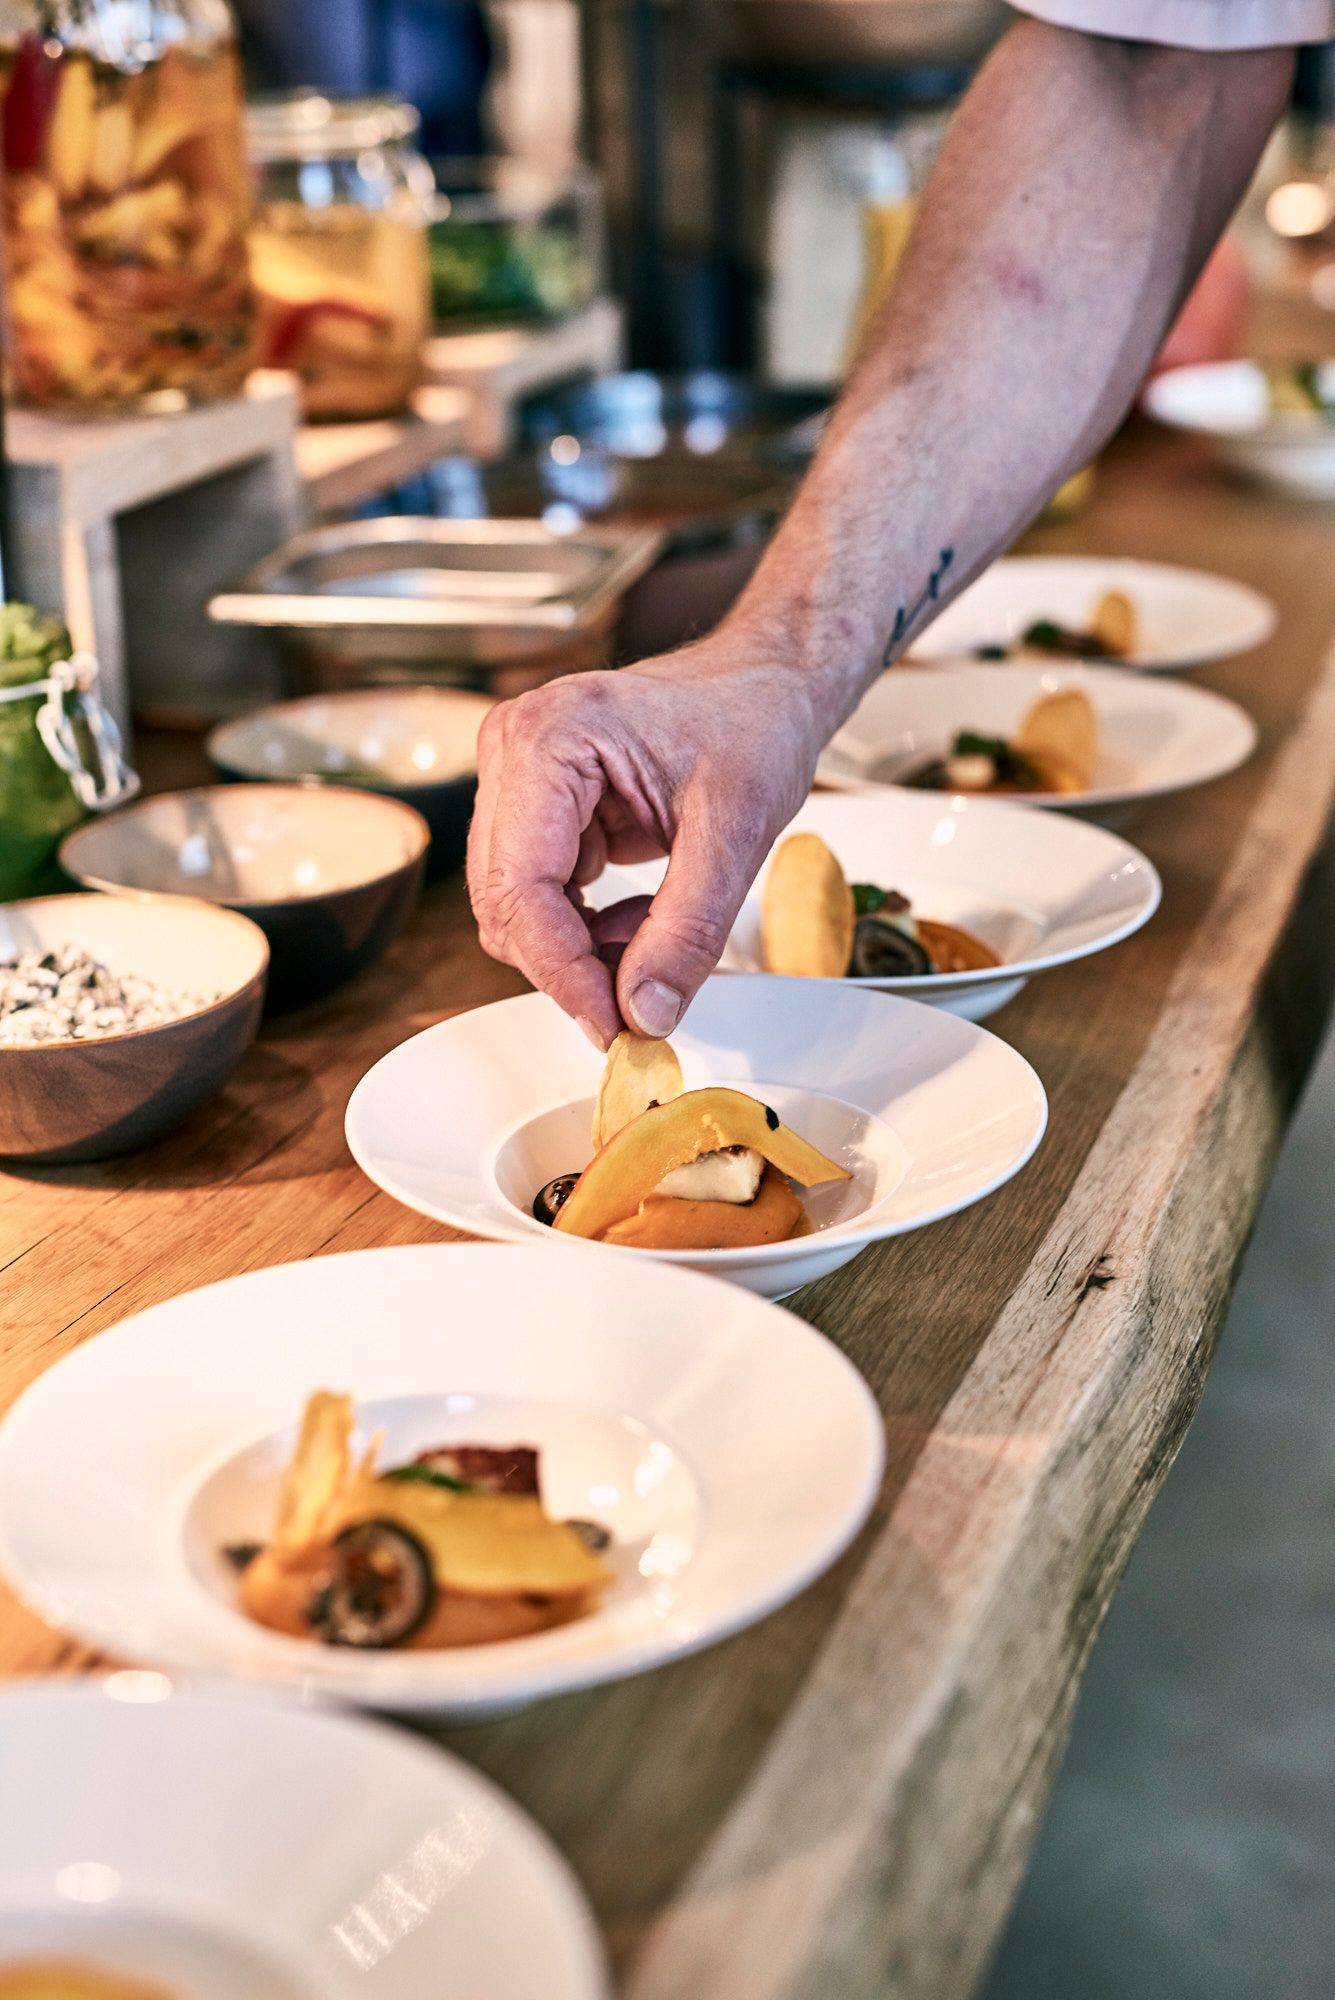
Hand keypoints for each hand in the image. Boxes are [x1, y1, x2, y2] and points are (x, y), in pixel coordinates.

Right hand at [467, 635, 824, 1047]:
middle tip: (643, 1002)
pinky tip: (641, 916)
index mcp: (550, 737)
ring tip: (656, 936)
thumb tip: (644, 1011)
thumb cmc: (754, 720)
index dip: (561, 969)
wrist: (766, 684)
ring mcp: (518, 778)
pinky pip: (541, 896)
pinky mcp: (537, 806)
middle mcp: (515, 750)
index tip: (611, 1024)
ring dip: (582, 947)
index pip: (521, 885)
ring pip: (517, 908)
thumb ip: (687, 930)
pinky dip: (587, 927)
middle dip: (572, 965)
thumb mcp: (736, 832)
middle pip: (506, 902)